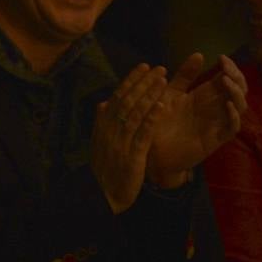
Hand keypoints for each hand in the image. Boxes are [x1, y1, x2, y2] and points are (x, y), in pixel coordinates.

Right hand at [91, 64, 167, 212]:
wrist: (103, 195)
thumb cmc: (104, 168)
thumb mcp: (99, 143)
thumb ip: (102, 122)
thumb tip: (103, 103)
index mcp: (103, 124)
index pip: (118, 96)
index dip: (131, 80)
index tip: (144, 66)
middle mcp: (110, 129)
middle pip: (128, 100)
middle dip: (143, 82)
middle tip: (159, 68)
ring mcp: (121, 142)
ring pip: (135, 112)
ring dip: (149, 94)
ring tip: (163, 80)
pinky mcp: (132, 155)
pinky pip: (143, 133)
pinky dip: (152, 118)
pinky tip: (162, 106)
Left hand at [145, 54, 246, 180]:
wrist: (150, 150)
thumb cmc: (159, 121)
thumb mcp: (170, 93)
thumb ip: (184, 76)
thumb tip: (199, 54)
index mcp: (204, 95)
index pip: (226, 78)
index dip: (229, 67)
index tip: (222, 58)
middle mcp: (214, 108)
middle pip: (238, 89)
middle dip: (236, 76)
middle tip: (226, 68)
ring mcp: (217, 123)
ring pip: (240, 106)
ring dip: (236, 93)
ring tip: (225, 81)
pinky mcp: (215, 139)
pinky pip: (232, 127)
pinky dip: (234, 115)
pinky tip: (227, 104)